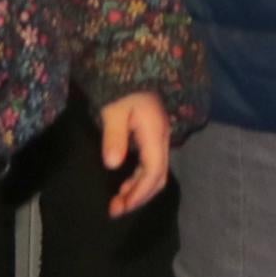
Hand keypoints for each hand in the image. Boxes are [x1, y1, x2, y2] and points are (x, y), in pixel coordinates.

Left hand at [98, 92, 173, 217]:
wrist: (132, 66)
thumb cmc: (121, 88)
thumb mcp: (113, 110)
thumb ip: (114, 137)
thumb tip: (113, 164)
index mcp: (155, 133)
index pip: (153, 171)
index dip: (139, 192)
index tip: (120, 206)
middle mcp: (162, 138)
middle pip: (159, 175)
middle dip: (139, 196)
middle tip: (116, 210)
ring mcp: (159, 137)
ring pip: (156, 171)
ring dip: (139, 189)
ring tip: (118, 201)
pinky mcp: (152, 135)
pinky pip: (152, 164)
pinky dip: (139, 179)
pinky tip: (125, 184)